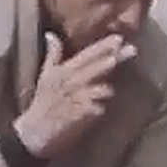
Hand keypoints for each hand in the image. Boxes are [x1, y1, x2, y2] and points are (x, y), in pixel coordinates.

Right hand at [13, 33, 137, 159]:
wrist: (33, 131)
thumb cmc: (43, 102)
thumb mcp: (45, 76)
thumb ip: (53, 55)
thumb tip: (51, 34)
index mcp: (63, 70)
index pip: (86, 55)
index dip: (103, 46)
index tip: (120, 38)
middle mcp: (69, 81)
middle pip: (96, 67)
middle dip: (113, 58)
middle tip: (132, 49)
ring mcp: (74, 98)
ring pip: (99, 88)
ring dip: (106, 89)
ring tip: (107, 92)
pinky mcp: (77, 115)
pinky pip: (96, 108)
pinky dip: (99, 108)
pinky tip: (98, 110)